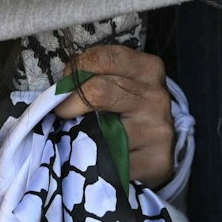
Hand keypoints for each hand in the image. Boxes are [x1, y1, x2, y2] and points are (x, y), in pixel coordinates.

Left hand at [55, 44, 175, 186]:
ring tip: (78, 137)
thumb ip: (97, 77)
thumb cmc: (132, 111)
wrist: (160, 148)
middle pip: (98, 91)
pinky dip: (96, 161)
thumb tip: (61, 88)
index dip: (75, 71)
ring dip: (81, 136)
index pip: (102, 59)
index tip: (65, 85)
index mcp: (147, 69)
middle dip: (70, 102)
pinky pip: (111, 160)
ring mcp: (157, 130)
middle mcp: (156, 97)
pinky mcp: (155, 160)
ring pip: (102, 130)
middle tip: (62, 112)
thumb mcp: (122, 84)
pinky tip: (97, 158)